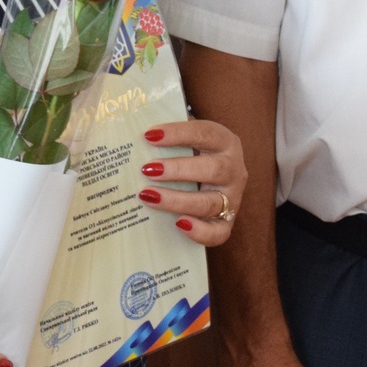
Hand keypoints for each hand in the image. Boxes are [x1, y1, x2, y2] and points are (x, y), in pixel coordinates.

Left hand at [137, 118, 247, 245]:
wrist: (212, 177)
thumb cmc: (193, 154)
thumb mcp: (186, 139)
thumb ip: (167, 138)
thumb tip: (131, 140)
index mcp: (225, 142)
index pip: (205, 133)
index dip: (178, 133)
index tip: (149, 136)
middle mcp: (234, 170)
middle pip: (213, 170)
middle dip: (178, 170)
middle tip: (147, 170)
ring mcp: (233, 198)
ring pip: (210, 202)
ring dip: (177, 200)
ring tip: (148, 196)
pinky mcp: (227, 222)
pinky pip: (219, 232)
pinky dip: (199, 231)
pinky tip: (177, 224)